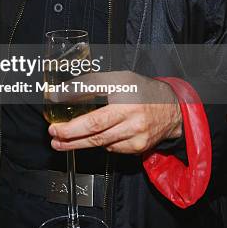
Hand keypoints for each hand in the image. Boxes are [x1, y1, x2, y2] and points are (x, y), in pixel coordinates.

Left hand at [48, 71, 182, 153]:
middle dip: (70, 133)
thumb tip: (65, 93)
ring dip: (78, 143)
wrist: (172, 110)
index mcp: (125, 92)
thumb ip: (93, 85)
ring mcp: (136, 133)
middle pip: (95, 128)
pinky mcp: (138, 147)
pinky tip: (93, 139)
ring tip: (61, 143)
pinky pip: (112, 148)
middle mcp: (132, 115)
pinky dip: (100, 144)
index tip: (54, 108)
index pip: (94, 97)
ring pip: (101, 142)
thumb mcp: (118, 79)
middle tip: (54, 134)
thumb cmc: (142, 91)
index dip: (72, 104)